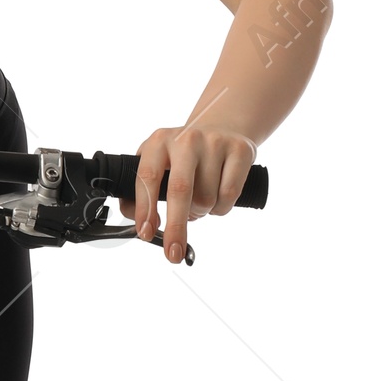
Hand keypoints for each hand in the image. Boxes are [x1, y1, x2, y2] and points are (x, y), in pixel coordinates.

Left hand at [121, 122, 256, 262]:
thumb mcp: (158, 163)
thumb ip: (143, 192)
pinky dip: (221, 208)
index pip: (147, 177)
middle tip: (173, 253)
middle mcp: (186, 139)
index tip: (145, 233)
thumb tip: (140, 226)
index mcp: (159, 142)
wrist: (223, 128)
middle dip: (175, 227)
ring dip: (201, 212)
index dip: (145, 209)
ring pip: (206, 199)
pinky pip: (228, 196)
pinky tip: (217, 198)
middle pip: (179, 190)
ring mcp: (215, 142)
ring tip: (200, 201)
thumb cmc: (184, 156)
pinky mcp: (240, 151)